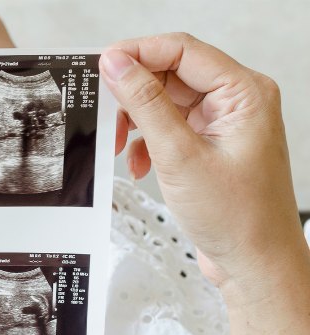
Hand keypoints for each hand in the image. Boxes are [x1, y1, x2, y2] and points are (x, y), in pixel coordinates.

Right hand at [100, 33, 305, 303]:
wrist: (254, 262)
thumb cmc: (237, 217)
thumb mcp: (180, 156)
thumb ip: (146, 105)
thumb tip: (118, 66)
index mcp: (244, 92)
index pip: (182, 50)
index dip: (138, 53)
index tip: (102, 66)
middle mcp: (237, 101)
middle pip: (171, 74)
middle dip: (134, 95)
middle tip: (104, 114)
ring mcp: (223, 123)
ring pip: (165, 102)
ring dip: (137, 123)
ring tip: (120, 146)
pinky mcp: (210, 144)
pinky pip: (169, 127)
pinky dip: (147, 143)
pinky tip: (139, 164)